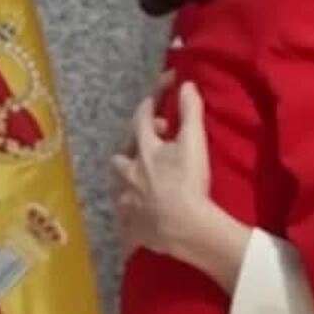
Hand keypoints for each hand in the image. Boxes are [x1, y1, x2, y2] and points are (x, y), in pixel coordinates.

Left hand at [113, 80, 249, 290]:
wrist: (187, 226)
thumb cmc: (190, 182)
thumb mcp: (195, 142)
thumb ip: (191, 111)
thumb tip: (186, 84)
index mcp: (145, 151)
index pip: (141, 121)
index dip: (146, 108)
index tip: (151, 102)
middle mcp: (130, 175)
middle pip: (119, 160)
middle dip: (129, 153)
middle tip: (147, 152)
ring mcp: (129, 203)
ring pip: (120, 191)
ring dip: (129, 185)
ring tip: (143, 186)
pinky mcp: (134, 228)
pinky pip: (127, 224)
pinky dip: (132, 219)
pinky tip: (141, 220)